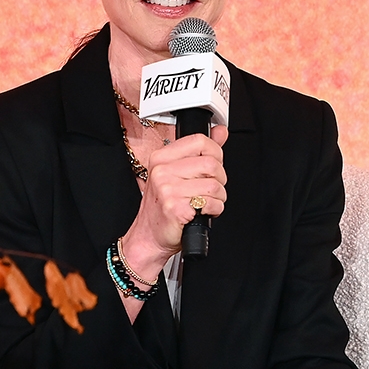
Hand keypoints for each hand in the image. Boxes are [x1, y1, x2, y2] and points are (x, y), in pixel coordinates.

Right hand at [121, 124, 228, 276]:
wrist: (148, 237)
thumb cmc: (163, 207)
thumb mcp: (177, 174)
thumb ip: (201, 151)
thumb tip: (221, 131)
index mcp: (161, 158)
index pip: (199, 141)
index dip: (215, 154)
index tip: (213, 166)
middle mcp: (162, 171)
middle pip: (211, 164)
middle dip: (220, 180)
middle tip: (211, 190)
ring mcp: (167, 189)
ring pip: (214, 185)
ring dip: (218, 198)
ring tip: (206, 203)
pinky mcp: (175, 208)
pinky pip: (211, 203)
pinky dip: (215, 210)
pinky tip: (203, 213)